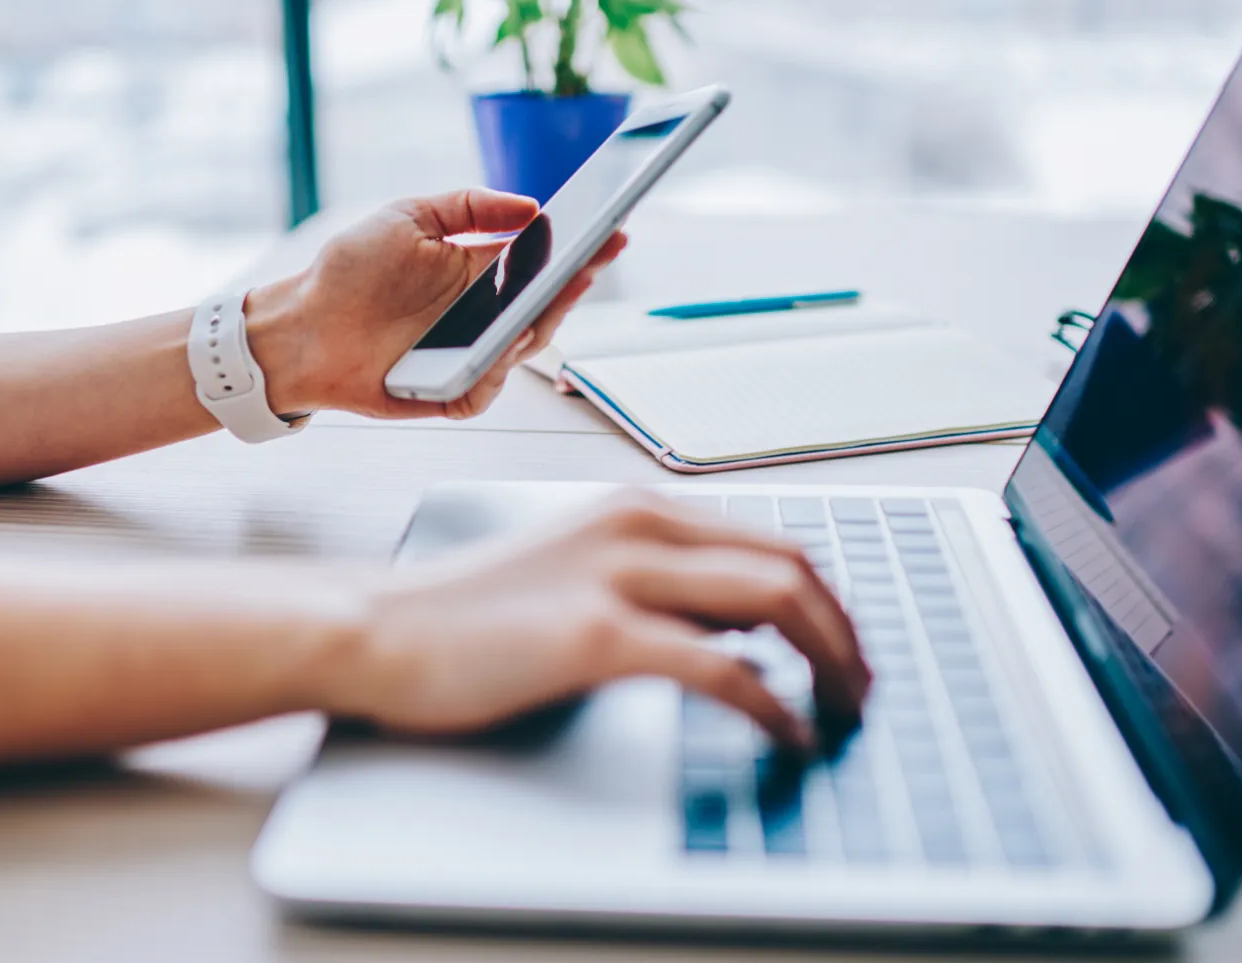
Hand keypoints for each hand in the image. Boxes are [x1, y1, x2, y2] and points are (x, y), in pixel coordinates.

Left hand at [245, 189, 627, 419]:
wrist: (301, 326)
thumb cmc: (350, 271)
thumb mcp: (409, 217)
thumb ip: (470, 207)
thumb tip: (531, 207)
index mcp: (480, 271)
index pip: (544, 260)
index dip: (580, 247)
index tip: (610, 228)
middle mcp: (483, 315)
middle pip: (546, 305)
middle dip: (574, 283)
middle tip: (592, 261)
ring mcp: (470, 355)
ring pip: (524, 347)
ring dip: (541, 322)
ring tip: (553, 294)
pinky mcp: (450, 391)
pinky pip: (487, 387)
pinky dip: (497, 370)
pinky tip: (501, 347)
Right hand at [319, 490, 871, 748]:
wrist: (378, 629)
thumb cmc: (466, 614)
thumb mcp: (576, 572)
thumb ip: (656, 585)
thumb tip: (739, 626)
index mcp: (637, 509)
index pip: (771, 540)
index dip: (827, 598)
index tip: (847, 647)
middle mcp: (639, 526)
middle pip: (791, 563)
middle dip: (847, 628)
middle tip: (863, 685)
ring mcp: (620, 575)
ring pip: (775, 600)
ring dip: (830, 659)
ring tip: (844, 709)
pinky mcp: (597, 634)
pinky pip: (721, 667)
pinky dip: (773, 704)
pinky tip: (787, 732)